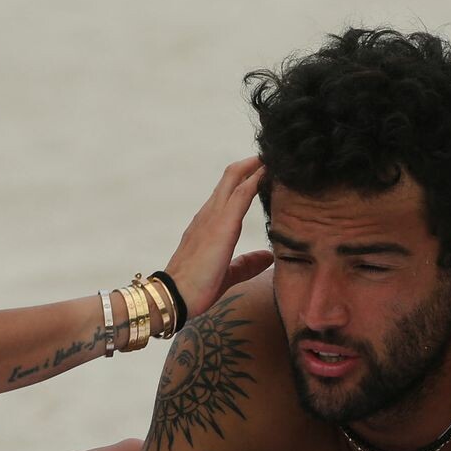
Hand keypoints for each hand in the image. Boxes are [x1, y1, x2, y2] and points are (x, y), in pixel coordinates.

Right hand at [164, 157, 273, 319]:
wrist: (176, 296)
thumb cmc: (196, 288)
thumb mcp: (227, 274)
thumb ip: (246, 263)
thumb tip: (267, 257)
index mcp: (209, 224)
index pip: (228, 192)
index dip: (246, 178)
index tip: (265, 170)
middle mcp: (209, 214)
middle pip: (230, 177)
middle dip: (251, 163)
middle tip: (272, 154)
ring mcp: (213, 216)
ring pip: (235, 179)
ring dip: (255, 166)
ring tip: (274, 155)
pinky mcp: (222, 224)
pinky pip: (242, 194)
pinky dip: (256, 179)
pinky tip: (269, 172)